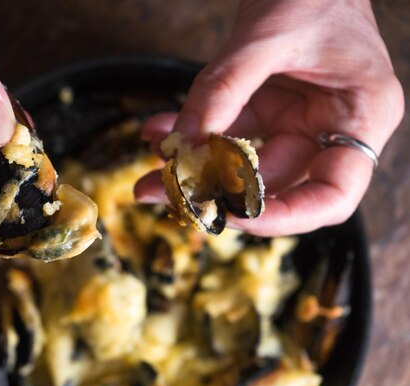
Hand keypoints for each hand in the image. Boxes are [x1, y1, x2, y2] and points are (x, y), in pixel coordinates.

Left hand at [135, 0, 403, 235]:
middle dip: (214, 187)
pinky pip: (227, 132)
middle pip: (273, 183)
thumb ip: (224, 89)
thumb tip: (183, 143)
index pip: (330, 196)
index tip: (230, 212)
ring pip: (241, 162)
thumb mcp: (267, 36)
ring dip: (195, 163)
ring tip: (155, 156)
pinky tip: (160, 131)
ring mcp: (297, 120)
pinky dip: (193, 133)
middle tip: (164, 189)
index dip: (283, 217)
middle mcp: (332, 127)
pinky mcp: (268, 108)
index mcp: (361, 116)